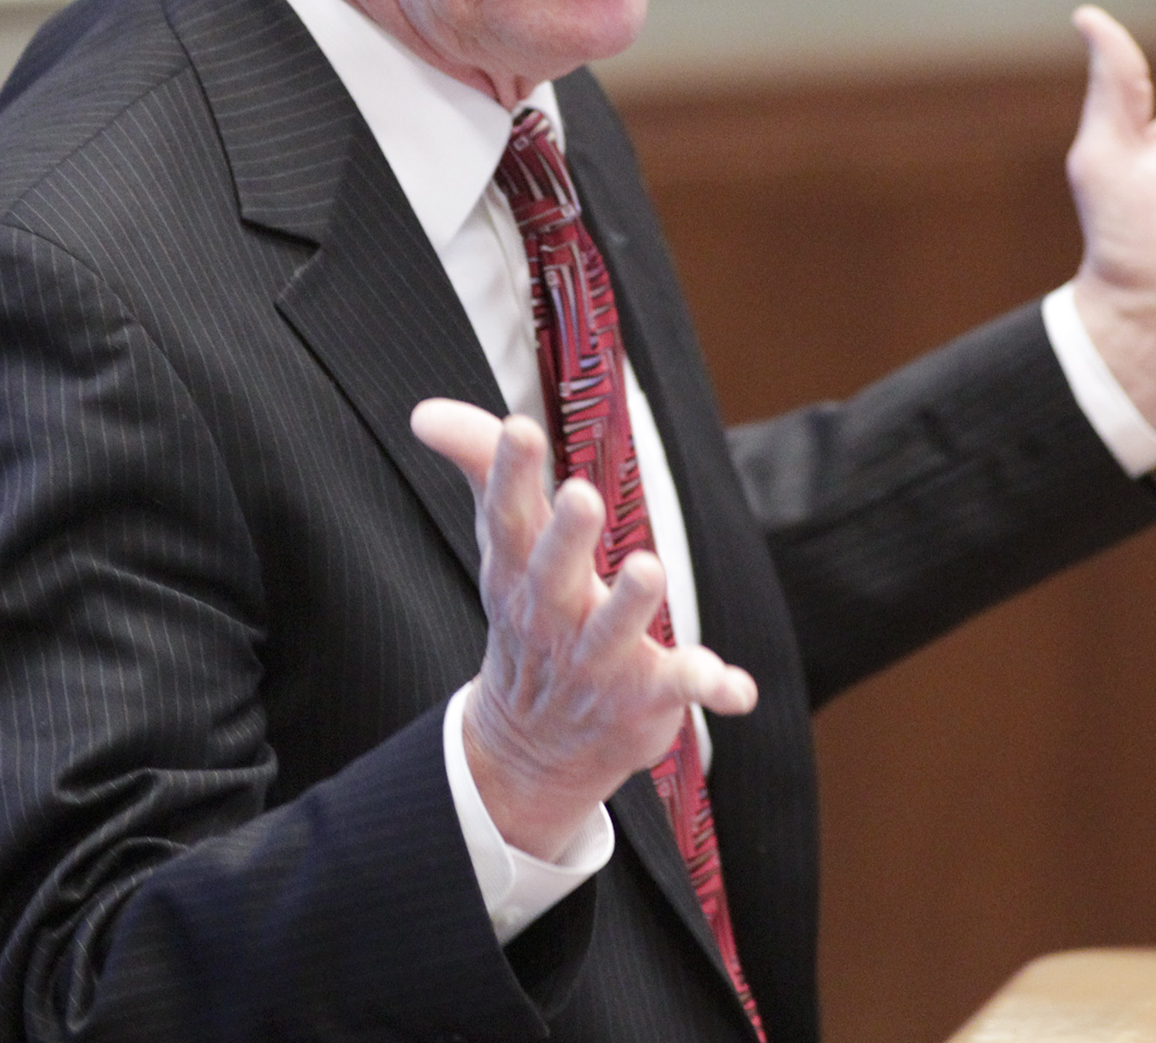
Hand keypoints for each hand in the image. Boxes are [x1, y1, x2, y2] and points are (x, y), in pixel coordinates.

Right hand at [411, 398, 757, 861]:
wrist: (533, 745)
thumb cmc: (527, 612)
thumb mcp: (502, 541)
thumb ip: (479, 465)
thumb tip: (422, 411)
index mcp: (517, 574)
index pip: (508, 519)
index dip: (509, 474)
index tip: (519, 429)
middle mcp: (552, 618)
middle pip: (553, 576)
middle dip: (567, 538)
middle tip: (581, 496)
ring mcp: (598, 663)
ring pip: (612, 634)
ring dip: (630, 606)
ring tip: (650, 569)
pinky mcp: (643, 697)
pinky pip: (675, 690)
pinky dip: (706, 687)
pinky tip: (733, 685)